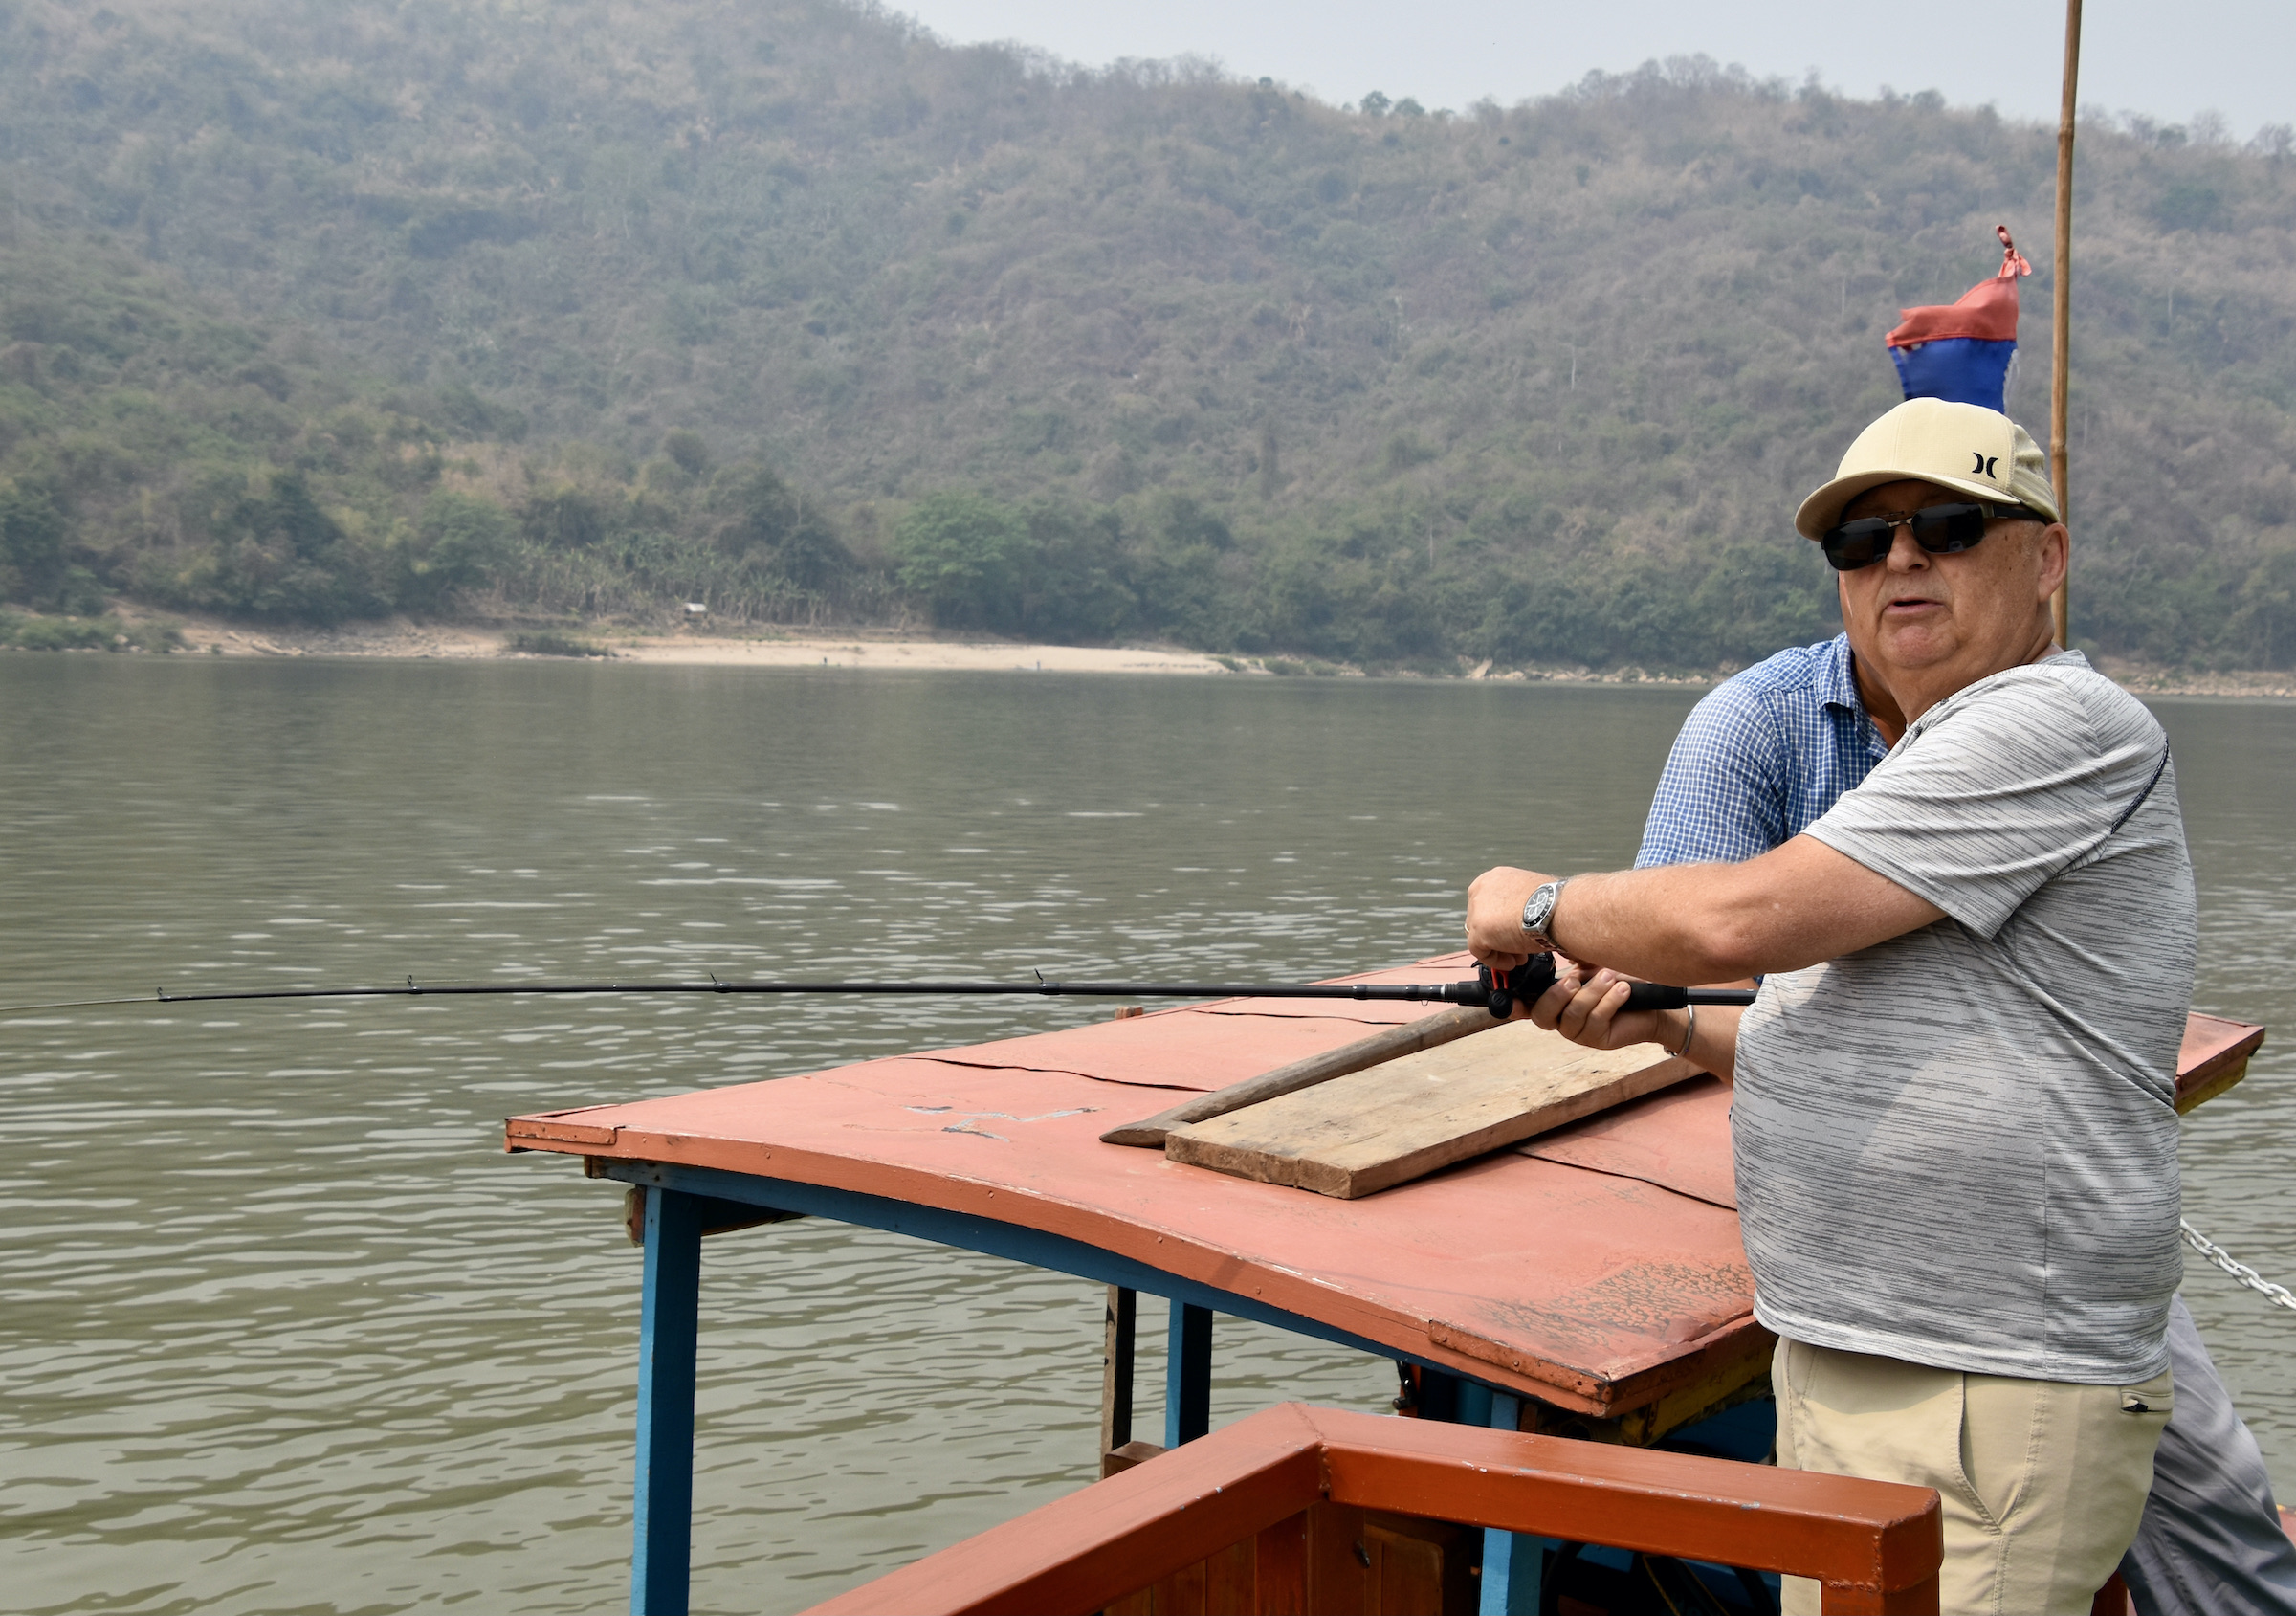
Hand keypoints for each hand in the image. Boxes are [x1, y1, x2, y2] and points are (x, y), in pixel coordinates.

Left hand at [1465, 865, 1555, 968]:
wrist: (1559, 909)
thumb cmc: (1553, 903)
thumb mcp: (1529, 896)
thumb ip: (1515, 905)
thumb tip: (1516, 920)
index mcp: (1494, 878)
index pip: (1487, 906)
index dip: (1500, 924)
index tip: (1514, 935)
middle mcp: (1480, 889)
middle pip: (1482, 922)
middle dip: (1500, 939)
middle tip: (1518, 950)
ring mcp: (1476, 910)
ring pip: (1480, 937)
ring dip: (1499, 951)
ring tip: (1519, 958)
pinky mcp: (1478, 930)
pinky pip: (1479, 952)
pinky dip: (1495, 961)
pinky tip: (1512, 962)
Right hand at [1527, 964, 1672, 1052]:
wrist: (1650, 1004)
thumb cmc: (1617, 983)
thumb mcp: (1592, 971)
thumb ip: (1573, 966)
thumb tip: (1559, 951)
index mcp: (1554, 1004)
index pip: (1527, 1007)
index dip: (1513, 1006)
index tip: (1508, 999)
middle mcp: (1561, 1021)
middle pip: (1542, 1016)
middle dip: (1556, 995)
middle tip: (1574, 979)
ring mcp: (1579, 1034)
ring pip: (1574, 1014)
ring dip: (1592, 992)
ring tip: (1611, 977)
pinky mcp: (1599, 1040)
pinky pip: (1597, 1020)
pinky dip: (1610, 1001)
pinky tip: (1623, 990)